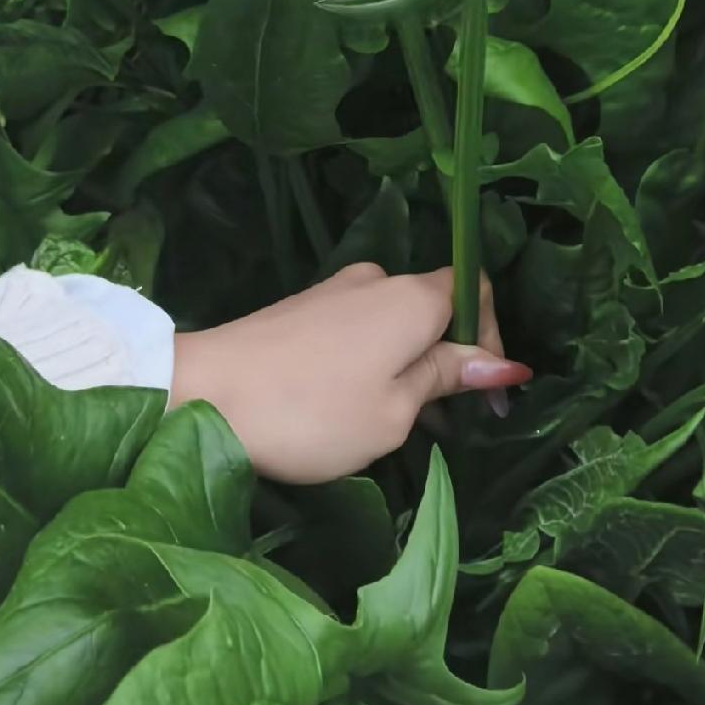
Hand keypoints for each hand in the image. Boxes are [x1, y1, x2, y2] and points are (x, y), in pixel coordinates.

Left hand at [170, 264, 530, 482]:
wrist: (204, 393)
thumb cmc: (312, 413)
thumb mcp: (394, 412)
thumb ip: (446, 378)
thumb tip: (500, 363)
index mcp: (410, 298)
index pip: (476, 291)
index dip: (492, 340)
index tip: (489, 398)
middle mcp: (376, 280)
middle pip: (434, 307)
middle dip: (449, 360)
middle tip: (449, 423)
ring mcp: (334, 291)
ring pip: (394, 322)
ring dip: (409, 365)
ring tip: (398, 424)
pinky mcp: (301, 308)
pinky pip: (359, 328)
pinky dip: (372, 361)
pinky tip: (353, 405)